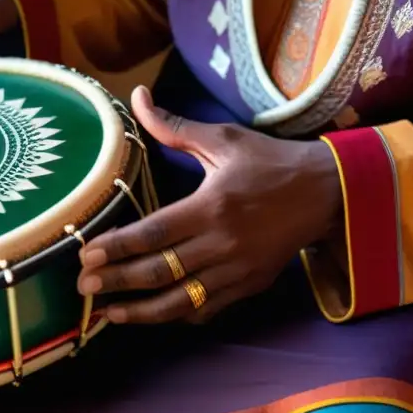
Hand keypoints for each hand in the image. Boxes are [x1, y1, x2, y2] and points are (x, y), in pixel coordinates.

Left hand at [77, 86, 343, 323]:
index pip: (153, 234)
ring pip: (181, 301)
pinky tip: (150, 316)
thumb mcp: (222, 139)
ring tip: (107, 314)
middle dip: (116, 282)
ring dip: (141, 312)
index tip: (85, 255)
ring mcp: (238, 270)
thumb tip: (137, 96)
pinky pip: (207, 309)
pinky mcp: (250, 286)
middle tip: (82, 288)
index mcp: (212, 206)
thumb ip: (172, 126)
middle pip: (159, 272)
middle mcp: (223, 244)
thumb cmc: (270, 161)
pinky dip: (177, 316)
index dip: (116, 247)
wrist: (330, 193)